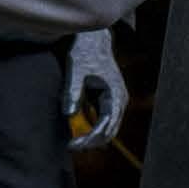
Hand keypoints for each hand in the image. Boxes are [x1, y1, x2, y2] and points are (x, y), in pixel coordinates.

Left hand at [64, 27, 127, 151]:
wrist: (93, 40)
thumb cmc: (84, 54)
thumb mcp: (75, 71)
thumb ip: (72, 92)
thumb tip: (68, 114)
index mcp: (114, 94)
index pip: (105, 126)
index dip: (89, 139)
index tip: (73, 144)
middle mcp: (120, 100)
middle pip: (110, 131)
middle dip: (92, 142)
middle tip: (72, 147)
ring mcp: (117, 100)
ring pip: (110, 128)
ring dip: (95, 138)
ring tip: (75, 143)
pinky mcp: (111, 100)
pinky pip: (106, 121)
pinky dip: (96, 130)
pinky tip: (82, 135)